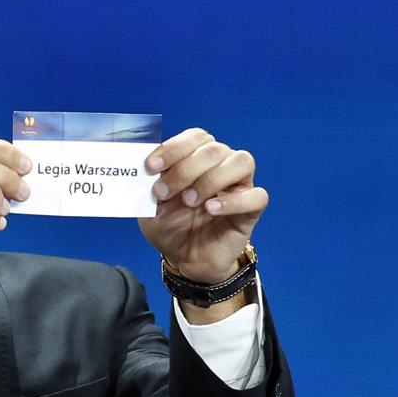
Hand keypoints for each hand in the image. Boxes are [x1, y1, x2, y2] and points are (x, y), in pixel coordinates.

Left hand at [138, 128, 267, 284]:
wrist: (184, 259)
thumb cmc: (169, 226)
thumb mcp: (149, 207)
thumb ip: (147, 187)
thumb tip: (140, 169)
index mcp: (196, 158)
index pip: (195, 137)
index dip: (173, 148)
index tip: (151, 167)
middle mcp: (220, 165)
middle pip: (214, 149)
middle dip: (185, 169)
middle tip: (164, 193)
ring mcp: (238, 186)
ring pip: (241, 162)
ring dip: (212, 179)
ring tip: (191, 201)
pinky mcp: (251, 209)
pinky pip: (257, 196)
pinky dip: (234, 201)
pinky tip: (212, 210)